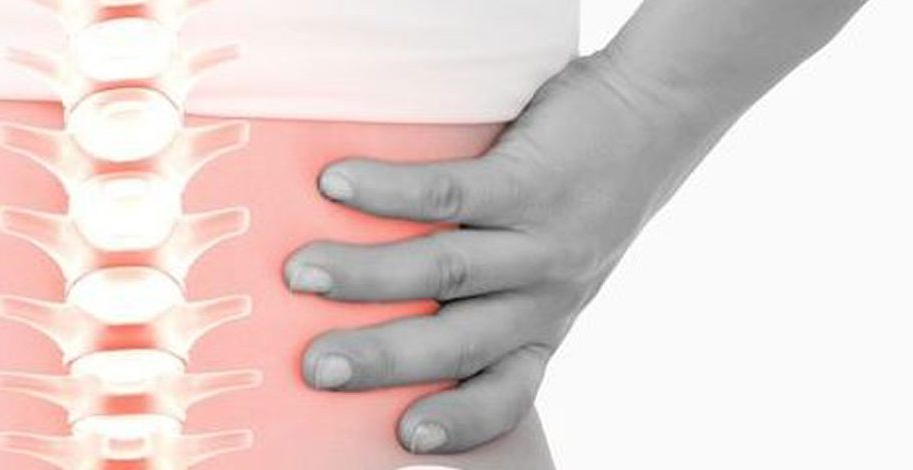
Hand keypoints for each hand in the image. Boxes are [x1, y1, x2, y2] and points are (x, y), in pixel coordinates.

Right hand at [284, 53, 731, 453]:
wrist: (651, 117)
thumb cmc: (574, 200)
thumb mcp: (544, 271)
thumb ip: (479, 295)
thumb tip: (364, 305)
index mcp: (540, 328)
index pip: (507, 394)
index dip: (459, 422)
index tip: (405, 438)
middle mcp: (543, 295)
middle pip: (457, 342)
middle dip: (382, 360)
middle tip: (316, 366)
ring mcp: (540, 239)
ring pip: (446, 270)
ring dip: (366, 275)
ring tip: (301, 272)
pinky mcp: (532, 179)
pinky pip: (452, 194)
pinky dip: (388, 193)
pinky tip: (336, 183)